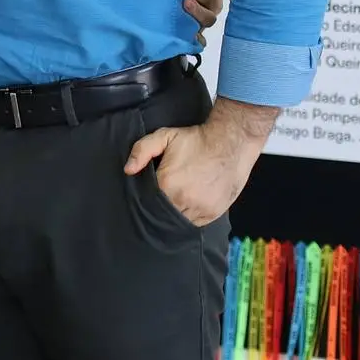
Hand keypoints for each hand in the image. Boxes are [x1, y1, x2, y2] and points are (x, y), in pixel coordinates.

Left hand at [123, 100, 274, 226]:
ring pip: (179, 221)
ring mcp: (200, 208)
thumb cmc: (196, 139)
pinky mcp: (213, 212)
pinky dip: (189, 217)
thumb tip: (128, 170)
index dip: (145, 199)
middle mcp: (183, 200)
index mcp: (168, 184)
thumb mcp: (164, 136)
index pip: (147, 201)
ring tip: (175, 202)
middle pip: (162, 214)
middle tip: (161, 199)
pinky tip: (187, 206)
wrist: (231, 142)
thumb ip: (141, 150)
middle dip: (159, 209)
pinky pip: (195, 222)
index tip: (147, 195)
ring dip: (174, 214)